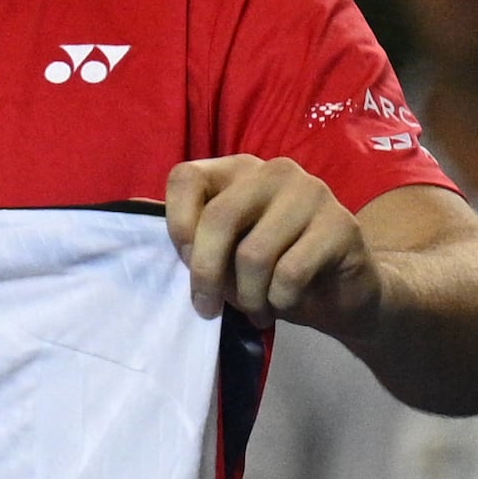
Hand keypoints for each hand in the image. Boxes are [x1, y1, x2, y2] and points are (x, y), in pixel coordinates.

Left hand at [165, 155, 380, 327]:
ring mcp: (312, 193)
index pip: (185, 177)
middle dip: (207, 274)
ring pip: (255, 253)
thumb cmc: (273, 271)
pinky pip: (290, 273)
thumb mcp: (225, 253)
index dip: (177, 225)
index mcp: (239, 169)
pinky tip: (283, 305)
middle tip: (208, 308)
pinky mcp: (342, 226)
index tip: (185, 262)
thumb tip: (133, 213)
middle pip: (220, 218)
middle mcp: (275, 171)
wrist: (344, 294)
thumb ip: (192, 235)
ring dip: (248, 297)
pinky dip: (279, 302)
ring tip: (255, 309)